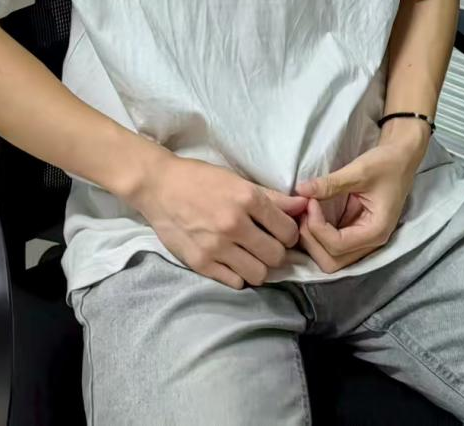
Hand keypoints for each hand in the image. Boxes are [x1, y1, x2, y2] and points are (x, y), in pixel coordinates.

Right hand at [127, 149, 307, 289]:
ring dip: (259, 267)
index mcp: (247, 199)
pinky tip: (232, 261)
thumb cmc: (201, 179)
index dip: (289, 234)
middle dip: (276, 252)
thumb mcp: (238, 181)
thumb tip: (304, 205)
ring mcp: (216, 247)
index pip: (288, 231)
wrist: (160, 186)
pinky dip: (238, 274)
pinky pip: (235, 282)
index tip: (281, 232)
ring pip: (258, 274)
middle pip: (276, 256)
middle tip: (267, 245)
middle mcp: (234, 224)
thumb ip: (272, 198)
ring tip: (250, 255)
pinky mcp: (201, 263)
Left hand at [292, 139, 423, 274]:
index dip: (317, 226)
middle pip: (331, 262)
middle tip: (303, 212)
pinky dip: (317, 236)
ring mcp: (362, 241)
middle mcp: (370, 243)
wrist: (401, 159)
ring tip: (304, 213)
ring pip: (330, 258)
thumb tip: (300, 190)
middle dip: (312, 240)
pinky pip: (332, 246)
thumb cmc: (386, 164)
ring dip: (312, 240)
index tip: (310, 201)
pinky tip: (309, 216)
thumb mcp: (359, 170)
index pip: (337, 245)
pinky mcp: (355, 233)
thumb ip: (330, 184)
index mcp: (376, 231)